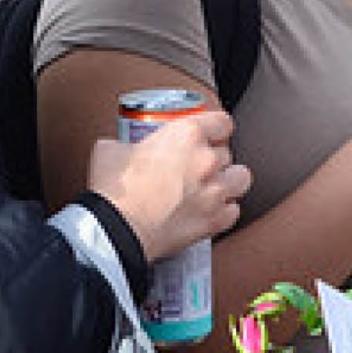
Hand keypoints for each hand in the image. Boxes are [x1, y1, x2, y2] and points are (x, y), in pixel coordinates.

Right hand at [86, 109, 250, 261]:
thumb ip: (125, 143)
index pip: (221, 121)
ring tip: (214, 185)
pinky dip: (224, 210)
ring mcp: (214, 192)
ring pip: (241, 178)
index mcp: (186, 135)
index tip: (211, 133)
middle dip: (214, 157)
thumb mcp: (110, 150)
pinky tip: (210, 209)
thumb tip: (122, 149)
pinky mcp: (214, 221)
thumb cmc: (115, 193)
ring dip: (229, 180)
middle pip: (227, 152)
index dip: (216, 127)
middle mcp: (207, 161)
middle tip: (196, 165)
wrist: (117, 231)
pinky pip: (233, 210)